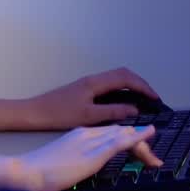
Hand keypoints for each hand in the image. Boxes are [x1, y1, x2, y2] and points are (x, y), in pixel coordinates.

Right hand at [8, 123, 162, 190]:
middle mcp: (87, 133)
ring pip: (124, 136)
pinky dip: (138, 137)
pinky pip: (121, 142)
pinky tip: (149, 134)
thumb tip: (80, 170)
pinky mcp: (93, 153)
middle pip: (121, 133)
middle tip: (152, 158)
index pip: (110, 133)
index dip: (128, 139)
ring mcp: (91, 141)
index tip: (138, 150)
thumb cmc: (37, 171)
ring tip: (155, 157)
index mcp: (79, 134)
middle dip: (139, 144)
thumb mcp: (61, 164)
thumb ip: (74, 163)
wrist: (27, 171)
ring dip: (143, 144)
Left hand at [28, 68, 161, 129]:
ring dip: (131, 85)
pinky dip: (122, 90)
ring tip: (142, 99)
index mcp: (95, 83)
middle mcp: (93, 79)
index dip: (143, 86)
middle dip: (140, 84)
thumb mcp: (88, 116)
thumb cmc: (58, 114)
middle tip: (152, 98)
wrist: (34, 112)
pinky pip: (109, 85)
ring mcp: (88, 83)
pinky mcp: (84, 89)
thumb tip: (135, 110)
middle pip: (123, 74)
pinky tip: (123, 102)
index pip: (126, 78)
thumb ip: (112, 112)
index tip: (155, 98)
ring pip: (116, 78)